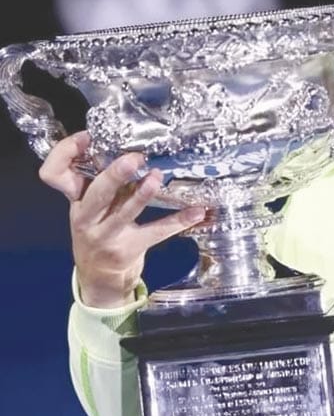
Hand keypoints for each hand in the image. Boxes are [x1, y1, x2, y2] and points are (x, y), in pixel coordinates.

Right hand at [39, 131, 205, 307]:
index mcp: (76, 201)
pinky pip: (156, 232)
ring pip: (125, 212)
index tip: (87, 137)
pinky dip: (179, 221)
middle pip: (96, 192)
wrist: (98, 278)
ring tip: (157, 178)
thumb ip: (103, 184)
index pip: (54, 174)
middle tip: (135, 158)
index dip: (65, 153)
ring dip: (143, 194)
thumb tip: (130, 153)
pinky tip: (197, 212)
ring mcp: (106, 236)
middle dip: (115, 174)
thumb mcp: (91, 208)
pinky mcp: (128, 250)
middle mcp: (85, 218)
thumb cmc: (98, 232)